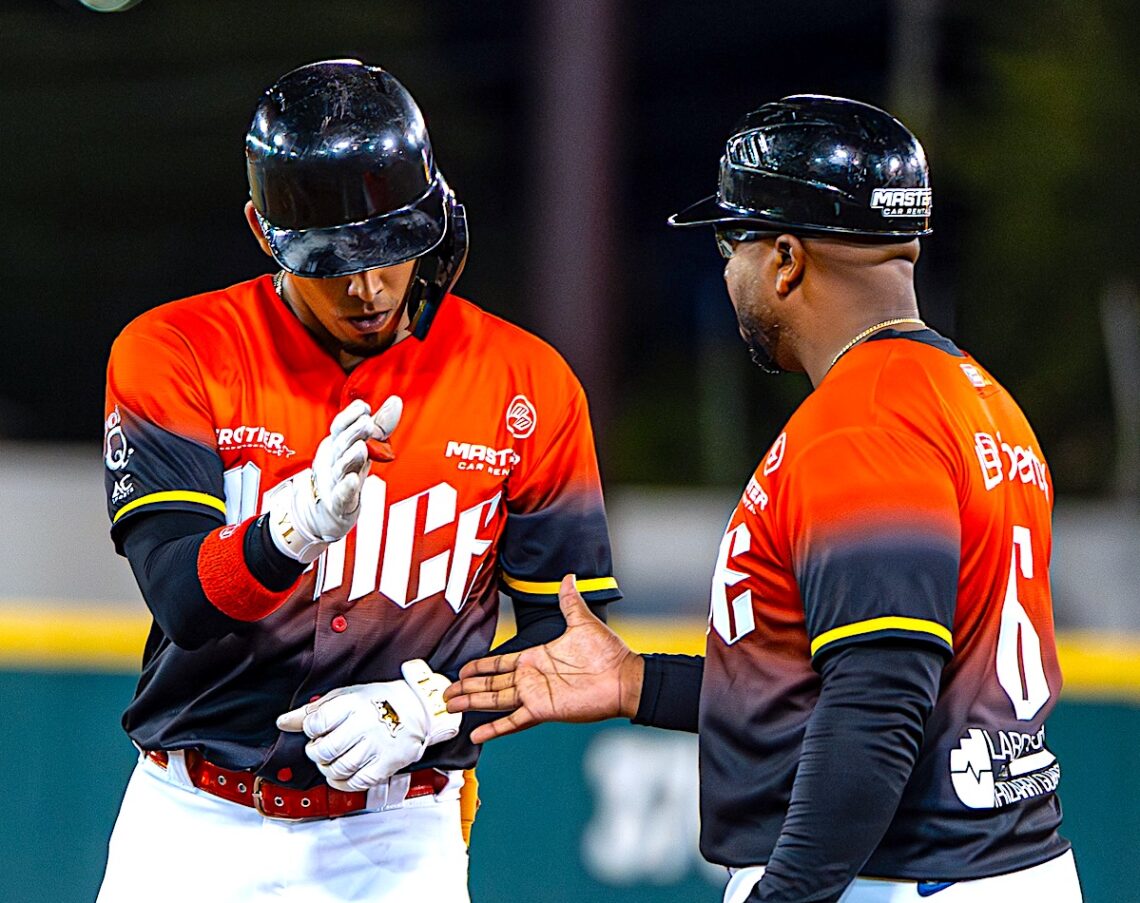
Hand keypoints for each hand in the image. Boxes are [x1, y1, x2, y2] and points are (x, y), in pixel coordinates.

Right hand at [268, 396, 401, 561]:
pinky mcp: (339, 502)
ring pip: (341, 467)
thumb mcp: (364, 445)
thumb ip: (380, 424)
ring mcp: (334, 481)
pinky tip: (354, 480)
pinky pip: (342, 494)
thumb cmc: (348, 471)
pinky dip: (346, 487)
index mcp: (338, 444)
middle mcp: (334, 460)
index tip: (364, 407)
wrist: (328, 509)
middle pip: (341, 444)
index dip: (349, 416)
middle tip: (367, 423)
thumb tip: (396, 400)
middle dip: (353, 432)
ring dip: (351, 457)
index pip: (339, 427)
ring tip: (362, 447)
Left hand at [276, 659, 459, 790]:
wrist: (417, 710)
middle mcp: (363, 725)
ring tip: (335, 759)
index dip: (310, 730)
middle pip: (323, 750)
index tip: (318, 729)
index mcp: (351, 704)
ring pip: (337, 769)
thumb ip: (313, 710)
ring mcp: (375, 747)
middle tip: (323, 747)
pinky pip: (355, 783)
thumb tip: (284, 722)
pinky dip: (343, 782)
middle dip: (316, 752)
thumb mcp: (345, 696)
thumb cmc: (379, 701)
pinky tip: (345, 772)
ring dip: (328, 768)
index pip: (314, 724)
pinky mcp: (385, 765)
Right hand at [443, 575, 643, 743]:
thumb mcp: (583, 622)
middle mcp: (531, 678)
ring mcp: (535, 695)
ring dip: (473, 703)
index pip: (500, 663)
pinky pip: (514, 721)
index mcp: (536, 658)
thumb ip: (570, 602)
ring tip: (450, 707)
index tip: (461, 669)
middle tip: (444, 694)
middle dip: (467, 688)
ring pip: (495, 700)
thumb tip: (569, 577)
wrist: (624, 677)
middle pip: (490, 684)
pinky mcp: (543, 710)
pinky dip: (496, 728)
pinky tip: (477, 733)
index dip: (480, 666)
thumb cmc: (607, 652)